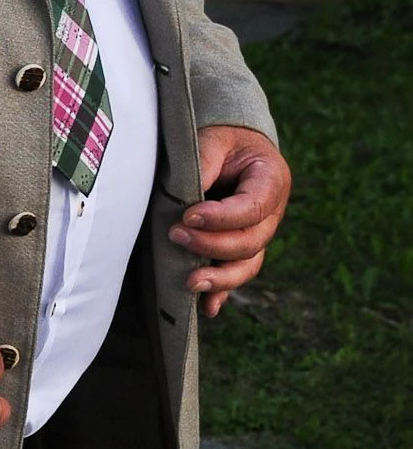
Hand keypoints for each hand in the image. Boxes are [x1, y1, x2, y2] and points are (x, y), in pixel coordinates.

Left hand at [169, 126, 291, 318]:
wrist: (227, 147)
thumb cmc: (219, 140)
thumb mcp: (212, 141)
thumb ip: (204, 164)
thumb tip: (188, 202)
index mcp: (271, 179)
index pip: (254, 207)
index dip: (223, 217)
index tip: (189, 216)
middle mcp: (272, 212)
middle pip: (251, 241)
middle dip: (213, 244)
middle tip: (176, 235)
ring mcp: (259, 234)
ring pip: (247, 264)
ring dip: (220, 278)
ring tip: (191, 282)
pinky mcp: (241, 249)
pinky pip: (236, 274)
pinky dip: (222, 292)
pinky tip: (207, 308)